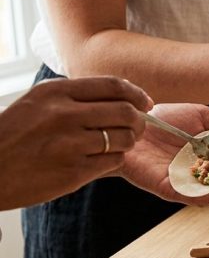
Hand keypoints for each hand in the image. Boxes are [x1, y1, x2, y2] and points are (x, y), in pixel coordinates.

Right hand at [0, 77, 150, 209]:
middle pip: (126, 111)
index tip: (146, 102)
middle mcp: (64, 115)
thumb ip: (74, 97)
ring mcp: (69, 144)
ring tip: (119, 144)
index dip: (137, 94)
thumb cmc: (12, 136)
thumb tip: (123, 96)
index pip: (113, 85)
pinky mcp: (73, 172)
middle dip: (139, 120)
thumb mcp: (37, 103)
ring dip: (128, 141)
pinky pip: (113, 161)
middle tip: (138, 126)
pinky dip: (115, 160)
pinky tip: (103, 160)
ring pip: (124, 138)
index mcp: (55, 92)